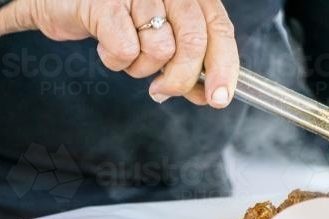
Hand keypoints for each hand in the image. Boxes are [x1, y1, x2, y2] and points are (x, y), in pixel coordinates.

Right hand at [0, 0, 239, 107]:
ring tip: (125, 57)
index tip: (221, 98)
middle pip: (191, 43)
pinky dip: (115, 59)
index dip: (224, 65)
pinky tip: (106, 48)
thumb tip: (210, 93)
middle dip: (180, 79)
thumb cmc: (105, 11)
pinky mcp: (103, 1)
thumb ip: (183, 58)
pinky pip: (123, 48)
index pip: (218, 26)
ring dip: (139, 68)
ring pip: (158, 50)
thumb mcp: (151, 32)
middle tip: (161, 91)